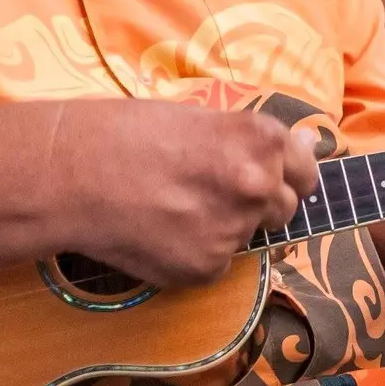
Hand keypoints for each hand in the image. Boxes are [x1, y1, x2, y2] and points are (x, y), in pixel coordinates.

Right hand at [52, 100, 317, 287]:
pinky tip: (159, 231)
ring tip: (173, 206)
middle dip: (255, 205)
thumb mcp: (201, 118)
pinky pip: (214, 265)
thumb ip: (260, 141)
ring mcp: (235, 230)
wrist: (73, 173)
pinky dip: (193, 254)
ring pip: (246, 237)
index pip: (307, 172)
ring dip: (223, 228)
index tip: (266, 178)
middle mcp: (259, 185)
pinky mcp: (207, 267)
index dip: (286, 176)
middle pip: (284, 209)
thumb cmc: (130, 133)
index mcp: (264, 141)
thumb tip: (311, 144)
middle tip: (205, 191)